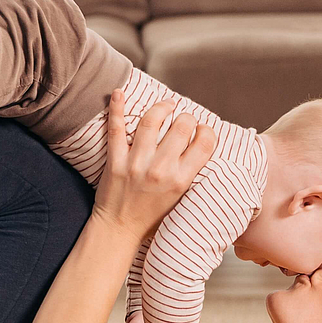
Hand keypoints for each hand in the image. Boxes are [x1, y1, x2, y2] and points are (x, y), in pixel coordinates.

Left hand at [92, 92, 216, 236]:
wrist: (119, 231)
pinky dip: (116, 107)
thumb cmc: (152, 217)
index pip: (205, 142)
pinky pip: (115, 129)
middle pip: (182, 126)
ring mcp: (136, 164)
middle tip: (183, 120)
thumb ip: (190, 173)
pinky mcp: (115, 161)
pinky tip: (118, 92)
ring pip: (152, 121)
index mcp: (182, 180)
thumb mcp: (181, 199)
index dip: (206, 129)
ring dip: (162, 107)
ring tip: (166, 106)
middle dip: (186, 117)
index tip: (202, 130)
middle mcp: (161, 170)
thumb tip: (201, 145)